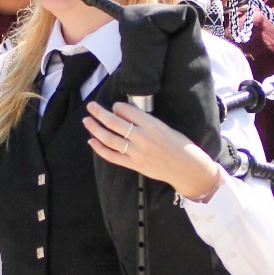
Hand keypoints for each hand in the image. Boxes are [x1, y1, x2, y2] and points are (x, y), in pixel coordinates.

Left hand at [84, 101, 219, 198]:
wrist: (186, 168)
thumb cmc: (179, 144)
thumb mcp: (165, 126)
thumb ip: (146, 121)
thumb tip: (124, 113)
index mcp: (152, 125)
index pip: (127, 111)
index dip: (117, 106)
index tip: (114, 106)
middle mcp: (142, 138)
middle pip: (114, 123)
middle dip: (99, 113)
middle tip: (91, 106)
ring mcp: (136, 153)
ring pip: (109, 139)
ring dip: (95, 129)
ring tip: (87, 121)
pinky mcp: (134, 165)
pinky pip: (112, 156)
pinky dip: (100, 149)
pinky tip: (91, 141)